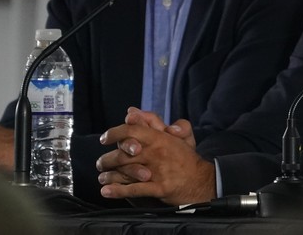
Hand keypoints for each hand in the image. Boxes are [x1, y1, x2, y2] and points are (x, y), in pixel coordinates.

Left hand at [95, 109, 213, 204]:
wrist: (201, 180)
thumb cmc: (186, 157)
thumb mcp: (179, 134)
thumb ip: (154, 121)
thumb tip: (132, 111)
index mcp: (160, 138)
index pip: (132, 130)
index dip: (115, 133)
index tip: (104, 138)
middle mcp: (156, 153)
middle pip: (124, 153)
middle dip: (108, 159)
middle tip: (101, 163)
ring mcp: (157, 171)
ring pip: (126, 171)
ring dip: (110, 175)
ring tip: (102, 177)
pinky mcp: (159, 187)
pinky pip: (136, 189)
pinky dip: (119, 191)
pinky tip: (107, 191)